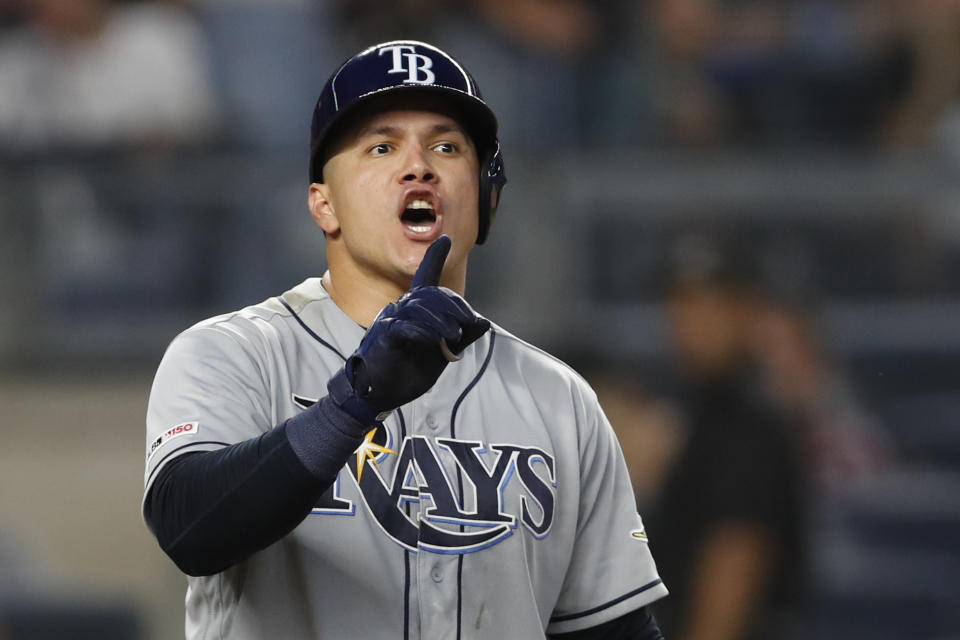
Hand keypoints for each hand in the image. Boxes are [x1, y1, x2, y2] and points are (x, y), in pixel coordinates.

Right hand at [327, 236, 490, 423]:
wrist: (380, 392)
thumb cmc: (408, 369)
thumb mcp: (441, 352)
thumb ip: (461, 336)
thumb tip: (484, 322)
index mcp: (414, 309)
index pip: (425, 278)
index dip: (434, 257)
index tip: (444, 239)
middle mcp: (401, 308)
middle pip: (429, 293)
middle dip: (453, 306)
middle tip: (466, 325)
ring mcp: (390, 321)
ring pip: (418, 306)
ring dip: (441, 320)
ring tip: (454, 337)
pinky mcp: (383, 337)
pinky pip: (403, 326)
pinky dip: (422, 331)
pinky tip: (434, 341)